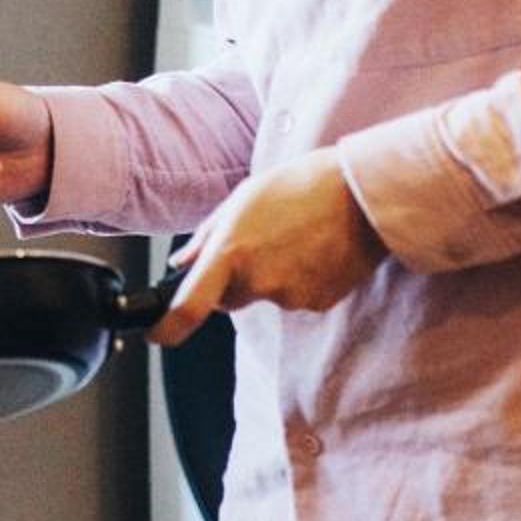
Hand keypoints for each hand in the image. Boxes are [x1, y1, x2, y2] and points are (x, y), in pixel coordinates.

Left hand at [151, 147, 385, 345]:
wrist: (363, 192)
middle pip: (229, 299)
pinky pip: (297, 298)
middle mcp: (258, 282)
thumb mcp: (243, 200)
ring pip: (267, 296)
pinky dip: (302, 280)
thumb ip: (207, 237)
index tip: (156, 334)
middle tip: (262, 243)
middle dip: (234, 281)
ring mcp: (290, 296)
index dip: (166, 328)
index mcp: (230, 253)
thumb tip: (181, 265)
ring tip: (296, 237)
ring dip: (273, 276)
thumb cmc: (299, 186)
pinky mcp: (318, 303)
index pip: (188, 307)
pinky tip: (316, 250)